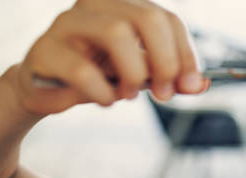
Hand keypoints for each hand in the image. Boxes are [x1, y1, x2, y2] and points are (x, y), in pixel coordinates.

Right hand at [14, 0, 206, 114]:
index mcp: (122, 5)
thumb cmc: (95, 76)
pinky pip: (82, 69)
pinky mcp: (45, 50)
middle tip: (165, 93)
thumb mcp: (139, 76)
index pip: (167, 19)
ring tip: (130, 94)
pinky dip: (102, 92)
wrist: (45, 91)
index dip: (185, 53)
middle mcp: (95, 5)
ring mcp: (67, 23)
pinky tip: (105, 99)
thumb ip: (168, 78)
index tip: (191, 85)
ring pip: (115, 33)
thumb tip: (200, 84)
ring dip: (134, 73)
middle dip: (165, 61)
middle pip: (147, 18)